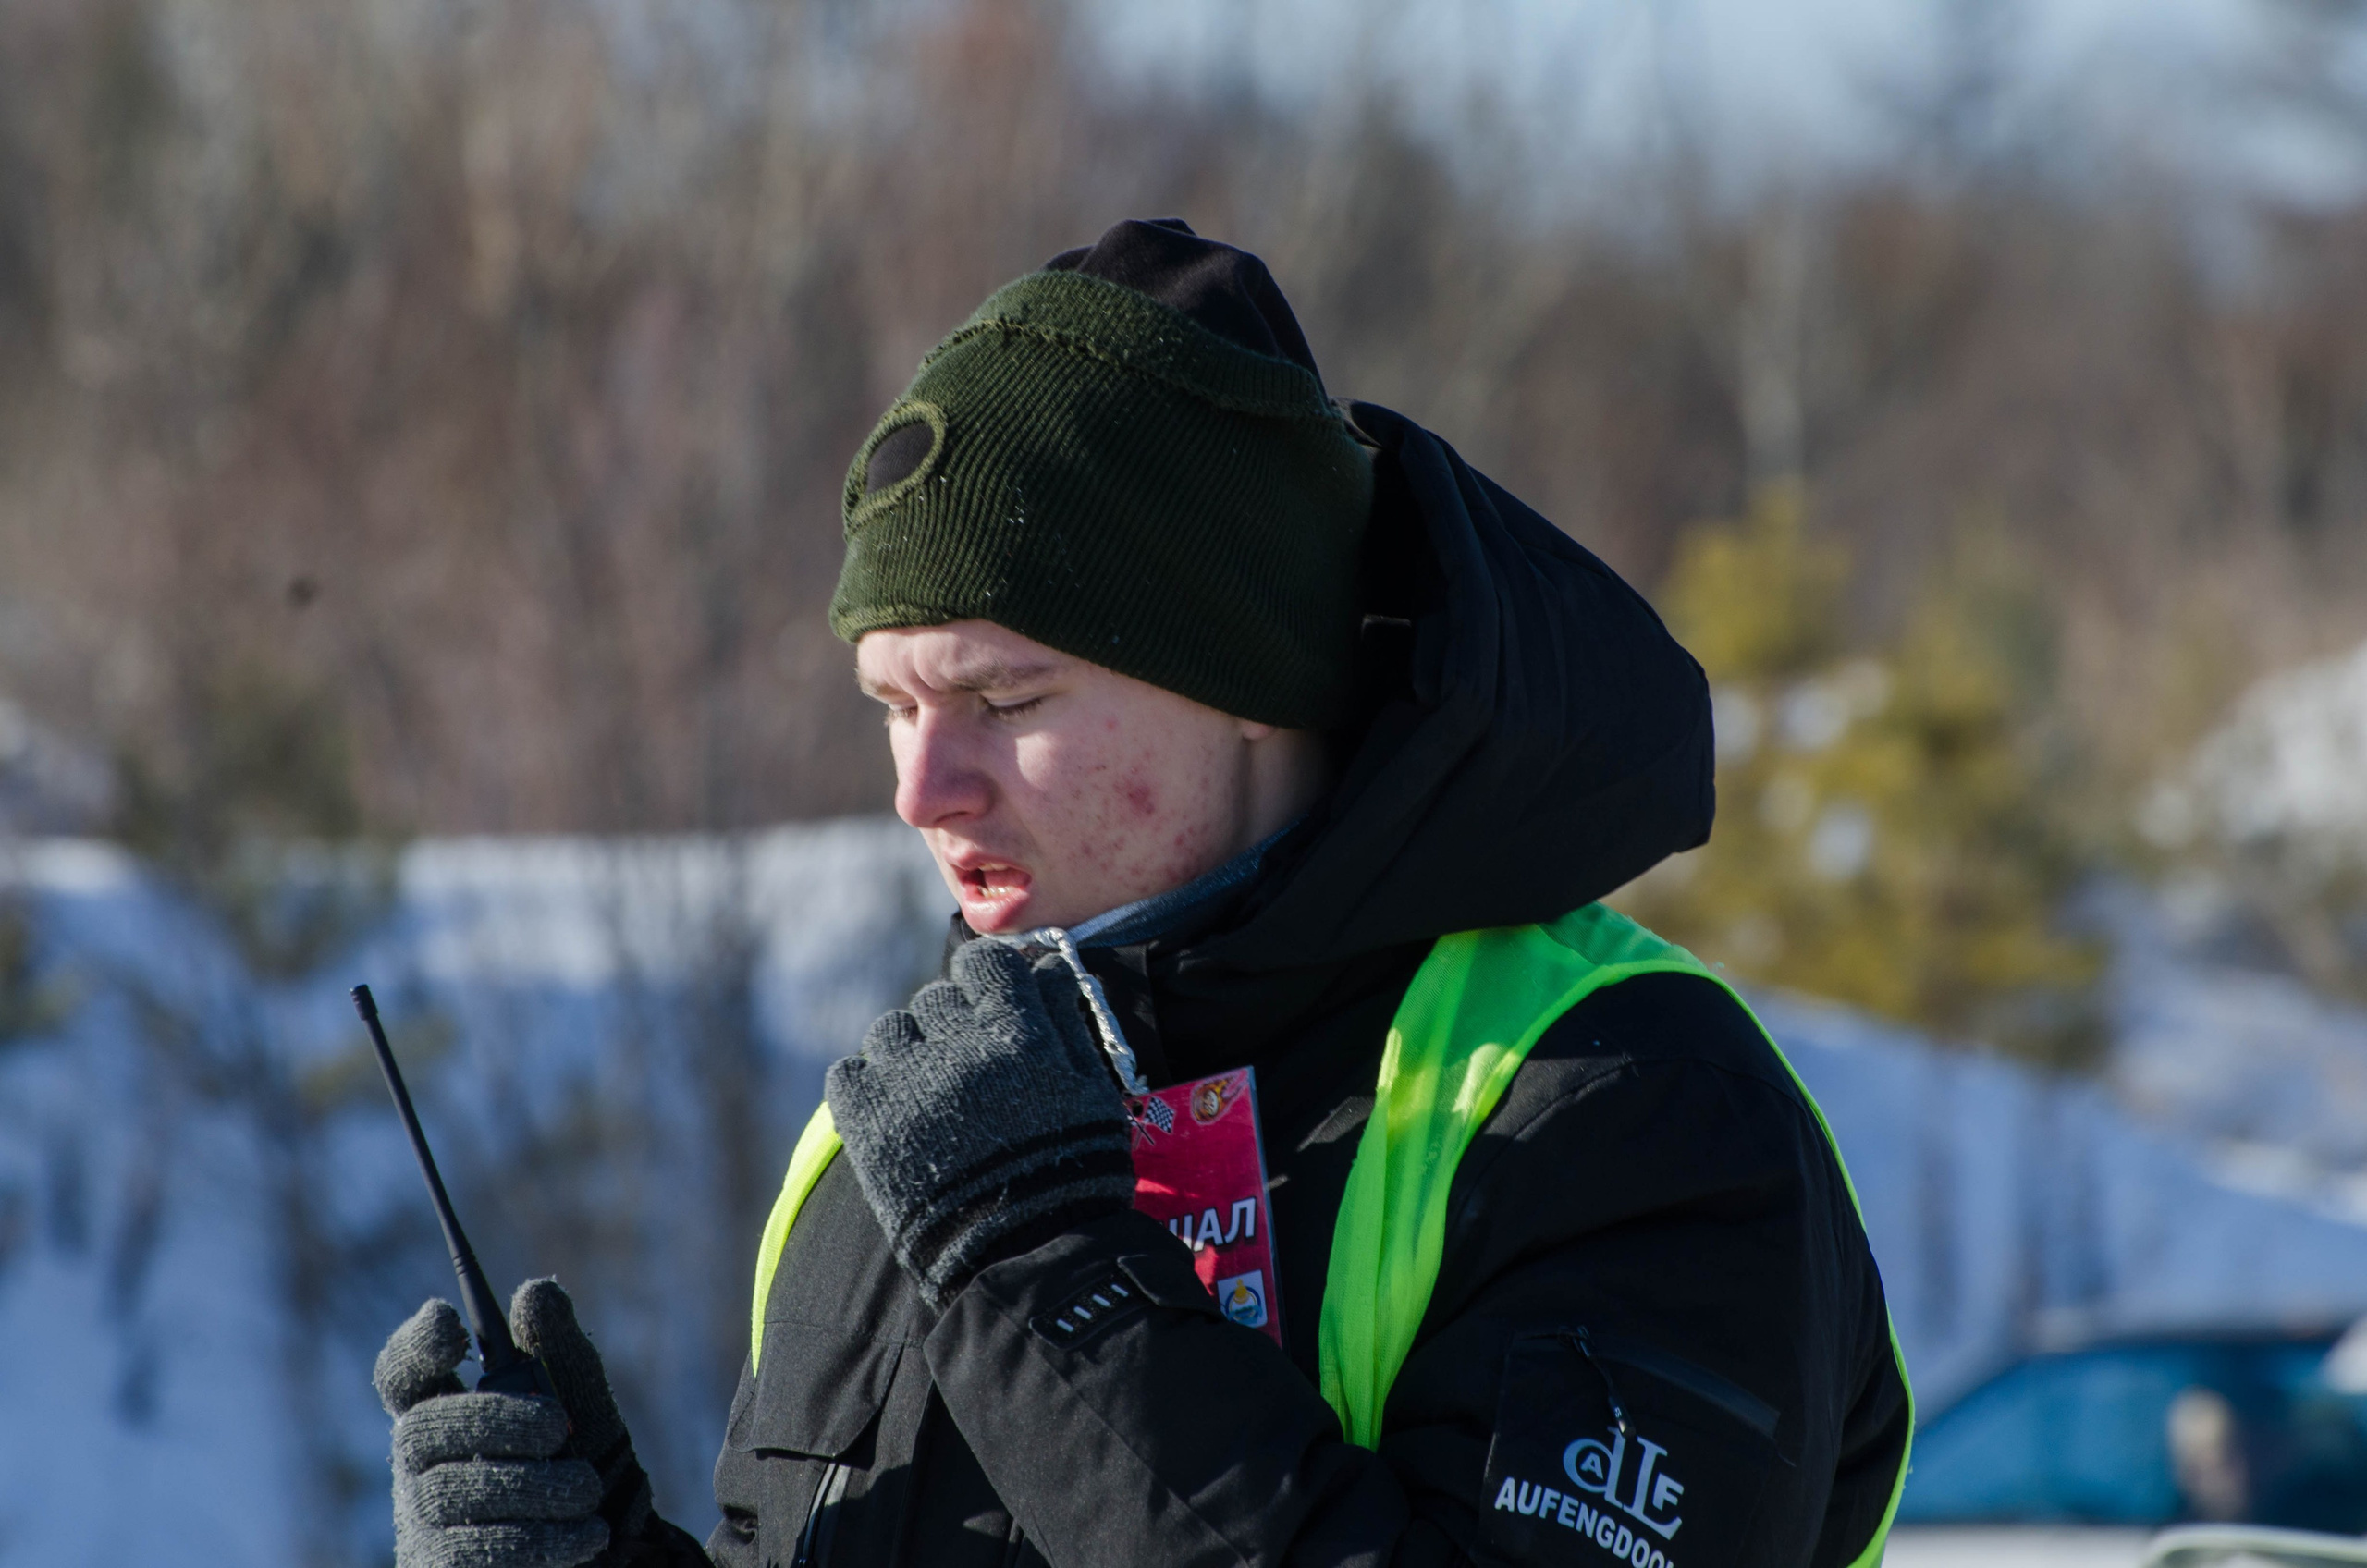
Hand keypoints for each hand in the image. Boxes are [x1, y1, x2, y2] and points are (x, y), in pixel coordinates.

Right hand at [374, 1297, 605, 1567]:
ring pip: (446, 1492)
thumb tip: (536, 1291)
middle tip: (557, 1427)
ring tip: (586, 1489)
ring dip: (531, 1486)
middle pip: (420, 1429)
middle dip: (493, 1421)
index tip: (448, 1320)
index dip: (414, 1348)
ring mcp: (423, 1526)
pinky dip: (537, 1540)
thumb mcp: (585, 1403)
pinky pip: (468, 1552)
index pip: (403, 1376)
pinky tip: (586, 1534)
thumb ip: (561, 1349)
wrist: (620, 1553)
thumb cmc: (589, 1468)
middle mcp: (423, 1468)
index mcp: (449, 1414)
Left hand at [827, 939, 1136, 1306]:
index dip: (983, 978)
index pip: (984, 962)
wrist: (1025, 1256)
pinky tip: (888, 1115)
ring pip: (888, 1032)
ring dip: (905, 1055)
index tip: (985, 1001)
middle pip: (935, 999)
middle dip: (948, 1028)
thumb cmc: (1073, 1175)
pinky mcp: (867, 1121)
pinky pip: (847, 1073)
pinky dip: (864, 1087)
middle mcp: (959, 1046)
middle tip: (964, 1073)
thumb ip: (1066, 1019)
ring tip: (924, 1099)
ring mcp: (908, 1083)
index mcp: (1018, 1033)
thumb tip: (1045, 964)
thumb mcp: (1092, 1090)